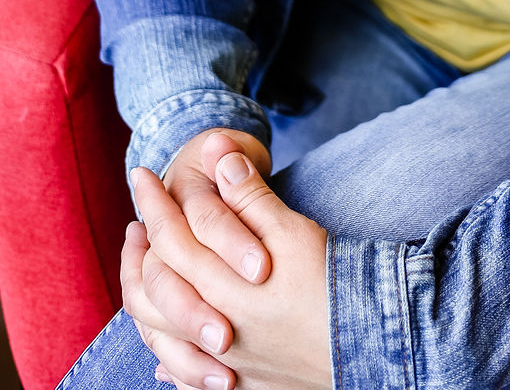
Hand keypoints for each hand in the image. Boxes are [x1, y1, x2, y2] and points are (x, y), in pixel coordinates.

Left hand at [124, 144, 330, 389]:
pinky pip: (182, 375)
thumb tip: (219, 153)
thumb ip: (250, 197)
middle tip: (134, 222)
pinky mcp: (237, 382)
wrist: (364, 347)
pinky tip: (163, 353)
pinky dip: (167, 356)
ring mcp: (220, 361)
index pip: (171, 236)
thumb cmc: (330, 283)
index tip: (142, 175)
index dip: (153, 202)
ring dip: (143, 298)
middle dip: (138, 250)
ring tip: (141, 274)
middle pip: (155, 285)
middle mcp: (211, 327)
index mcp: (222, 284)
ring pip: (159, 332)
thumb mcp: (293, 231)